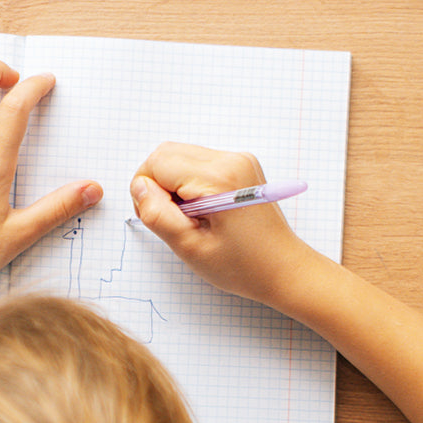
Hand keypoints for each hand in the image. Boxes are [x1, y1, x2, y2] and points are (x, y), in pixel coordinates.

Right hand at [130, 142, 315, 308]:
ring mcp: (238, 159)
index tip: (161, 219)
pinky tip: (201, 210)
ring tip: (189, 217)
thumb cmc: (243, 265)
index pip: (157, 163)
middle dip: (157, 184)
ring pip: (180, 156)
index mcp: (219, 178)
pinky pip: (198, 163)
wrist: (283, 269)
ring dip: (172, 184)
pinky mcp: (240, 165)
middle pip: (167, 153)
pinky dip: (188, 183)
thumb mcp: (189, 247)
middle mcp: (231, 159)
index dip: (147, 191)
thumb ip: (156, 214)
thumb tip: (139, 187)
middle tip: (170, 219)